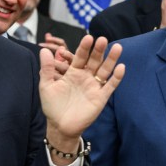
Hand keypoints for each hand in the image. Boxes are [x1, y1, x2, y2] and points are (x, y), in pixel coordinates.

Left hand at [39, 34, 124, 155]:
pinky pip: (110, 86)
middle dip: (98, 50)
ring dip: (111, 60)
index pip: (80, 57)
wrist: (60, 126)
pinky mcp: (101, 97)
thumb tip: (43, 50)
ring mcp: (94, 86)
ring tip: (117, 47)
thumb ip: (46, 69)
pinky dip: (116, 77)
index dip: (84, 48)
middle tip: (102, 39)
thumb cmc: (52, 106)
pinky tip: (121, 67)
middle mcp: (85, 77)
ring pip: (105, 70)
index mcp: (73, 72)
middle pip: (94, 60)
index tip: (88, 38)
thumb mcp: (46, 86)